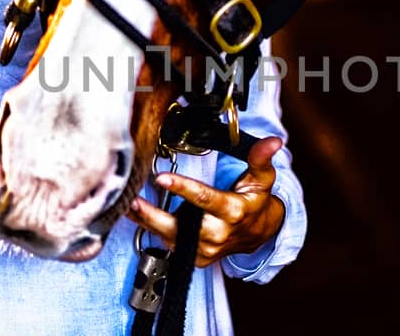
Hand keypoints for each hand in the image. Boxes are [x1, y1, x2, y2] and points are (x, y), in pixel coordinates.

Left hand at [127, 137, 286, 266]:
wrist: (259, 235)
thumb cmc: (255, 202)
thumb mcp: (262, 179)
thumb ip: (260, 158)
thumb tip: (273, 141)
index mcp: (232, 212)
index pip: (205, 199)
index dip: (183, 188)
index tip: (162, 178)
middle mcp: (218, 233)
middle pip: (180, 225)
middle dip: (153, 214)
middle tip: (131, 200)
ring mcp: (206, 249)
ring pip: (169, 236)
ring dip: (146, 221)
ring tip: (127, 204)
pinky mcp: (197, 257)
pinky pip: (170, 244)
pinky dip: (152, 229)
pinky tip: (138, 215)